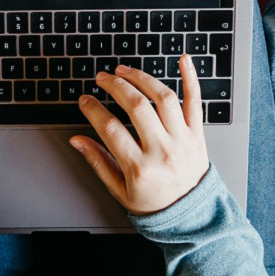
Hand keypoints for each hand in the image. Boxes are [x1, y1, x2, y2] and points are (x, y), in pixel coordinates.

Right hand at [69, 55, 208, 215]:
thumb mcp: (119, 190)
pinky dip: (191, 78)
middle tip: (102, 78)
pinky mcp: (197, 133)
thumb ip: (98, 162)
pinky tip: (183, 59)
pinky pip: (196, 101)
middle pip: (137, 106)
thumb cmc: (154, 203)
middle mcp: (162, 150)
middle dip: (115, 86)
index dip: (93, 110)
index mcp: (140, 167)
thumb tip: (77, 140)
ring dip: (142, 78)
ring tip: (124, 71)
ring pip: (163, 98)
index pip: (110, 129)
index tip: (84, 100)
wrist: (191, 215)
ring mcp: (182, 139)